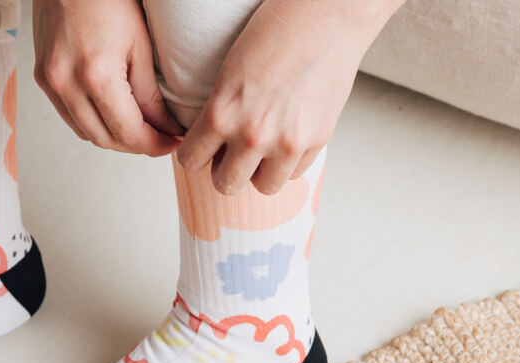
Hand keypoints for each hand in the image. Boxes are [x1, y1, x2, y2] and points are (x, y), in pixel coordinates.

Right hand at [32, 0, 183, 156]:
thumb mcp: (140, 45)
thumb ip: (151, 95)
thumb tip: (164, 129)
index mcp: (96, 75)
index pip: (129, 133)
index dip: (154, 145)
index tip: (171, 143)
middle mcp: (67, 83)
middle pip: (106, 140)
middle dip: (136, 145)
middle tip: (159, 138)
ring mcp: (51, 82)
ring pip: (87, 134)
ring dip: (114, 138)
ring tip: (138, 128)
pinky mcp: (43, 78)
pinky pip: (71, 118)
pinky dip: (93, 124)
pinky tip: (112, 115)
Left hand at [176, 0, 403, 193]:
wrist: (328, 14)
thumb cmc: (278, 32)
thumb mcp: (231, 72)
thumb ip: (221, 114)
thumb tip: (213, 149)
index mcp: (222, 113)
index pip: (191, 161)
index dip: (196, 156)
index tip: (202, 151)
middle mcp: (252, 135)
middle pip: (225, 184)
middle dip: (226, 171)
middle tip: (232, 156)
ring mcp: (285, 143)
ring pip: (262, 187)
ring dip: (260, 173)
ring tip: (264, 151)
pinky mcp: (314, 142)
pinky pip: (293, 174)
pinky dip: (289, 162)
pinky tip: (289, 138)